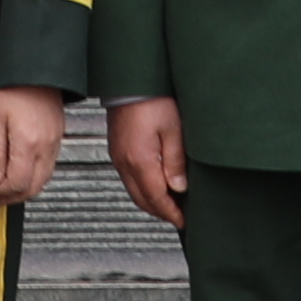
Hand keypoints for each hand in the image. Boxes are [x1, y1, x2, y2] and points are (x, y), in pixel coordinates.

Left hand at [0, 86, 61, 206]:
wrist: (36, 70)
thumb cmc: (13, 87)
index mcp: (27, 142)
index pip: (17, 182)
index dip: (2, 192)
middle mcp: (45, 146)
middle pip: (34, 187)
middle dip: (14, 197)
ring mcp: (55, 142)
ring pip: (44, 180)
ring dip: (26, 190)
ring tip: (8, 190)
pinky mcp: (58, 137)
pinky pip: (50, 167)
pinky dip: (36, 177)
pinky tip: (23, 174)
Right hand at [107, 95, 186, 230]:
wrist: (131, 79)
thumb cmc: (153, 98)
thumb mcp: (173, 129)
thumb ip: (175, 162)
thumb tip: (179, 188)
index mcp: (140, 160)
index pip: (156, 199)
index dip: (171, 213)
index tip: (184, 221)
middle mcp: (124, 162)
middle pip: (143, 200)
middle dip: (161, 212)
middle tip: (180, 217)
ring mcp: (118, 157)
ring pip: (134, 192)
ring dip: (152, 202)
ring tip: (171, 204)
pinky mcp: (117, 149)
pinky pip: (129, 179)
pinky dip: (143, 189)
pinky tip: (156, 185)